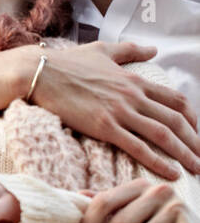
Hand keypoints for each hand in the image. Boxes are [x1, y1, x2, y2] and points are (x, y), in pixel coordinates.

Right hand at [31, 41, 199, 179]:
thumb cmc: (66, 62)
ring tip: (195, 168)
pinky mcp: (104, 126)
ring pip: (164, 135)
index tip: (197, 132)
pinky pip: (138, 147)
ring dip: (184, 154)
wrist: (39, 72)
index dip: (192, 118)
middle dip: (195, 141)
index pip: (175, 100)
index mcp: (134, 80)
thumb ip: (130, 51)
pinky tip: (171, 173)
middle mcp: (133, 96)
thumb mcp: (102, 50)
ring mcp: (120, 111)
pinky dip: (159, 162)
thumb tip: (153, 49)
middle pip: (176, 120)